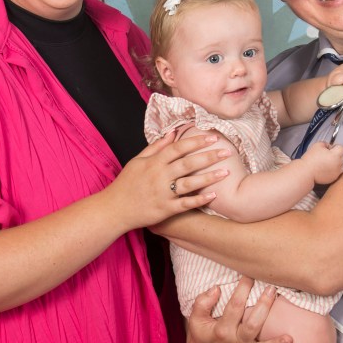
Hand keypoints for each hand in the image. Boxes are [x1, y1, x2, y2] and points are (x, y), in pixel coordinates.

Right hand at [106, 131, 229, 231]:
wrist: (114, 209)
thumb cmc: (126, 183)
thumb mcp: (137, 161)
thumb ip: (155, 147)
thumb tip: (171, 133)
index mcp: (153, 162)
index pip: (178, 148)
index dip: (196, 141)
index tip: (212, 137)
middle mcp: (159, 176)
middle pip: (188, 163)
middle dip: (209, 156)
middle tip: (227, 151)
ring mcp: (163, 193)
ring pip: (190, 183)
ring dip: (209, 177)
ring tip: (226, 172)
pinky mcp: (165, 209)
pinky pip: (186, 204)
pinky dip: (200, 200)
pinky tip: (214, 195)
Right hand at [185, 278, 291, 342]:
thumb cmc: (200, 336)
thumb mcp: (195, 320)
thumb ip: (202, 303)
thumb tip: (216, 289)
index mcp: (220, 329)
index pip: (234, 306)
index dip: (243, 289)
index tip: (249, 274)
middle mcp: (234, 340)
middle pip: (250, 319)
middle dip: (261, 301)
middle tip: (270, 285)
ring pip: (259, 331)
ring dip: (269, 314)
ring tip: (276, 297)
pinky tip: (290, 339)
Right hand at [300, 141, 342, 184]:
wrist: (306, 172)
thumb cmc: (311, 158)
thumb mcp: (317, 145)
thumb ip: (326, 144)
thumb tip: (330, 146)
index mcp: (335, 155)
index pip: (342, 148)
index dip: (336, 147)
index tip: (330, 149)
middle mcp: (338, 164)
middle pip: (342, 157)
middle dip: (336, 155)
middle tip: (327, 155)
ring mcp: (337, 172)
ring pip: (341, 165)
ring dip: (336, 163)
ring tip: (326, 163)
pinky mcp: (334, 178)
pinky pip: (337, 172)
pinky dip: (333, 170)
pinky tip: (325, 169)